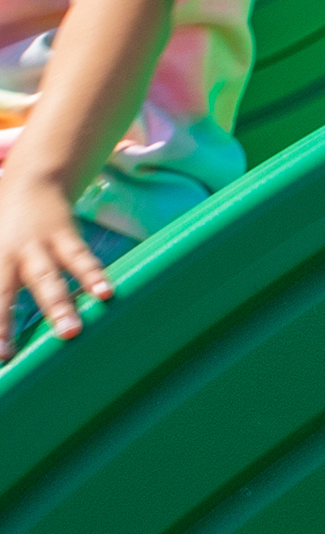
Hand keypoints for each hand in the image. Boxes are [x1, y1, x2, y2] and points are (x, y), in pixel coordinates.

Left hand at [0, 161, 108, 347]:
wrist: (31, 181)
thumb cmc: (6, 230)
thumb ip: (3, 282)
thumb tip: (2, 316)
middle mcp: (9, 254)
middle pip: (6, 291)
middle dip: (6, 321)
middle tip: (7, 353)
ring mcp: (37, 245)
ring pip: (47, 278)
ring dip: (58, 305)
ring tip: (71, 331)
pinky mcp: (65, 235)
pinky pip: (80, 258)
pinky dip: (93, 275)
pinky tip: (106, 293)